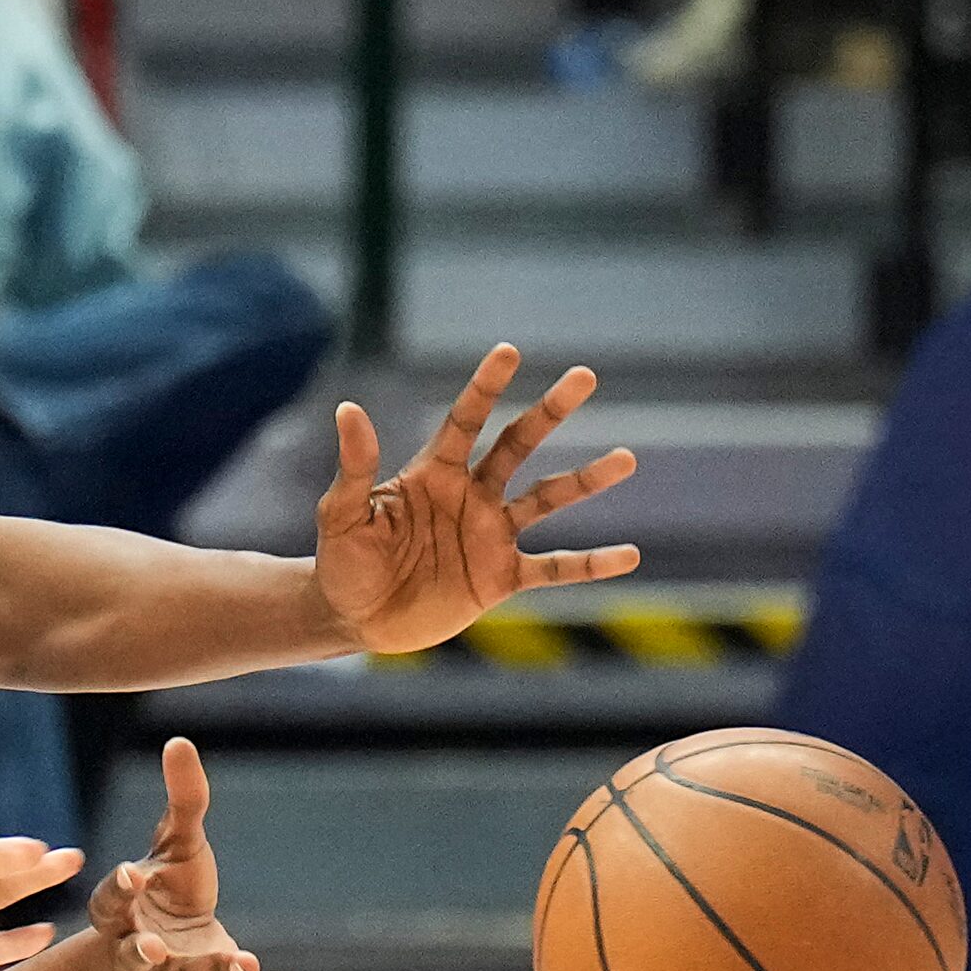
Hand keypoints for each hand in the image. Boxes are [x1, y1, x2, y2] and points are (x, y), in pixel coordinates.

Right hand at [89, 738, 291, 970]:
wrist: (179, 938)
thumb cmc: (170, 884)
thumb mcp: (177, 840)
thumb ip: (182, 799)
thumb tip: (179, 741)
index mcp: (122, 910)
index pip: (111, 903)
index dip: (119, 890)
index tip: (133, 874)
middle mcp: (139, 948)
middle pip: (134, 956)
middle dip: (141, 954)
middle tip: (153, 949)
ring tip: (241, 958)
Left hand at [313, 344, 641, 654]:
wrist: (352, 619)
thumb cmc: (342, 562)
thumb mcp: (343, 514)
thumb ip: (355, 466)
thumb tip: (348, 409)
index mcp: (434, 474)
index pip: (464, 421)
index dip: (485, 387)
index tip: (509, 351)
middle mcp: (470, 496)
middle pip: (517, 444)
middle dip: (549, 411)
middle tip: (584, 376)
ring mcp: (490, 535)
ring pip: (548, 499)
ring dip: (586, 480)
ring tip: (627, 458)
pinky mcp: (500, 578)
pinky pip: (554, 569)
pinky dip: (590, 564)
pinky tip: (629, 556)